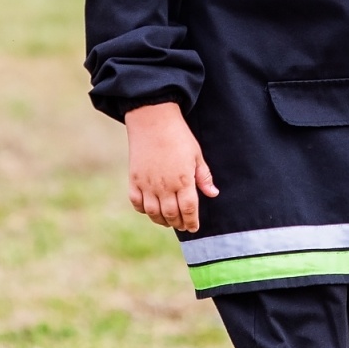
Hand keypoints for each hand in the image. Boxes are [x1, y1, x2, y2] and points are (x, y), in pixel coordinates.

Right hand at [124, 101, 217, 232]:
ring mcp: (147, 184)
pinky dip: (143, 210)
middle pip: (171, 214)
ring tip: (168, 220)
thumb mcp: (196, 154)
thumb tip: (213, 194)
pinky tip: (150, 208)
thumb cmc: (178, 135)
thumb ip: (204, 177)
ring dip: (161, 220)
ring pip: (153, 213)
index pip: (189, 210)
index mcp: (183, 180)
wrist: (152, 119)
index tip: (194, 228)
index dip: (192, 222)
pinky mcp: (134, 179)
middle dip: (178, 223)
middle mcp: (164, 186)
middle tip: (182, 225)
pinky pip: (136, 203)